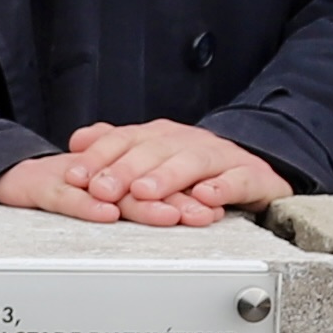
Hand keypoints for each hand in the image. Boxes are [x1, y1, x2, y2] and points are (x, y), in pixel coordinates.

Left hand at [0, 121, 291, 227]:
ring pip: (192, 162)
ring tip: (145, 192)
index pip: (125, 140)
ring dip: (167, 176)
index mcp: (162, 136)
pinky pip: (238, 180)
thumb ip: (116, 147)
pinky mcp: (252, 176)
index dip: (98, 158)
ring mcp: (221, 157)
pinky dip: (222, 188)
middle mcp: (189, 141)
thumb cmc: (198, 171)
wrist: (258, 171)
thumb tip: (77, 139)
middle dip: (125, 169)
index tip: (75, 177)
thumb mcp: (153, 156)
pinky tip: (205, 197)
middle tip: (103, 189)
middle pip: (154, 151)